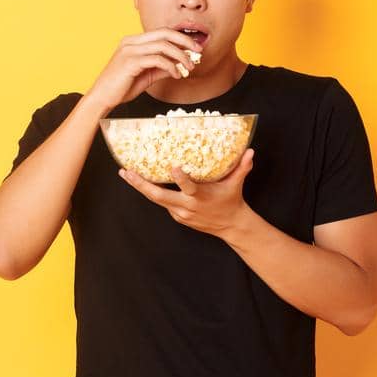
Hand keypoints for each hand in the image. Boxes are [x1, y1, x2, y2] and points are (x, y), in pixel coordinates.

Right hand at [87, 28, 203, 112]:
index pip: (162, 32)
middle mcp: (131, 42)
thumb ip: (162, 67)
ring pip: (163, 45)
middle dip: (185, 41)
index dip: (181, 38)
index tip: (195, 48)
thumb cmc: (123, 87)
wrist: (102, 98)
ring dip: (181, 56)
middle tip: (199, 51)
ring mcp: (129, 50)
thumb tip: (180, 65)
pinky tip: (176, 74)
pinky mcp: (130, 61)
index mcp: (134, 42)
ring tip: (190, 67)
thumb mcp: (147, 75)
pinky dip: (171, 66)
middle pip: (165, 33)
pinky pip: (157, 59)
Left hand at [118, 149, 255, 237]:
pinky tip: (142, 182)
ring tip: (126, 174)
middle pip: (160, 196)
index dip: (180, 178)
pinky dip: (153, 193)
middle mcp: (187, 206)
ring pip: (156, 199)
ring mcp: (180, 213)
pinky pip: (163, 203)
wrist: (231, 226)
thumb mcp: (236, 184)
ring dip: (140, 187)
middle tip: (127, 172)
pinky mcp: (177, 217)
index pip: (189, 187)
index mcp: (201, 196)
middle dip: (141, 184)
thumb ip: (242, 167)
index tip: (173, 167)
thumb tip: (250, 150)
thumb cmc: (232, 201)